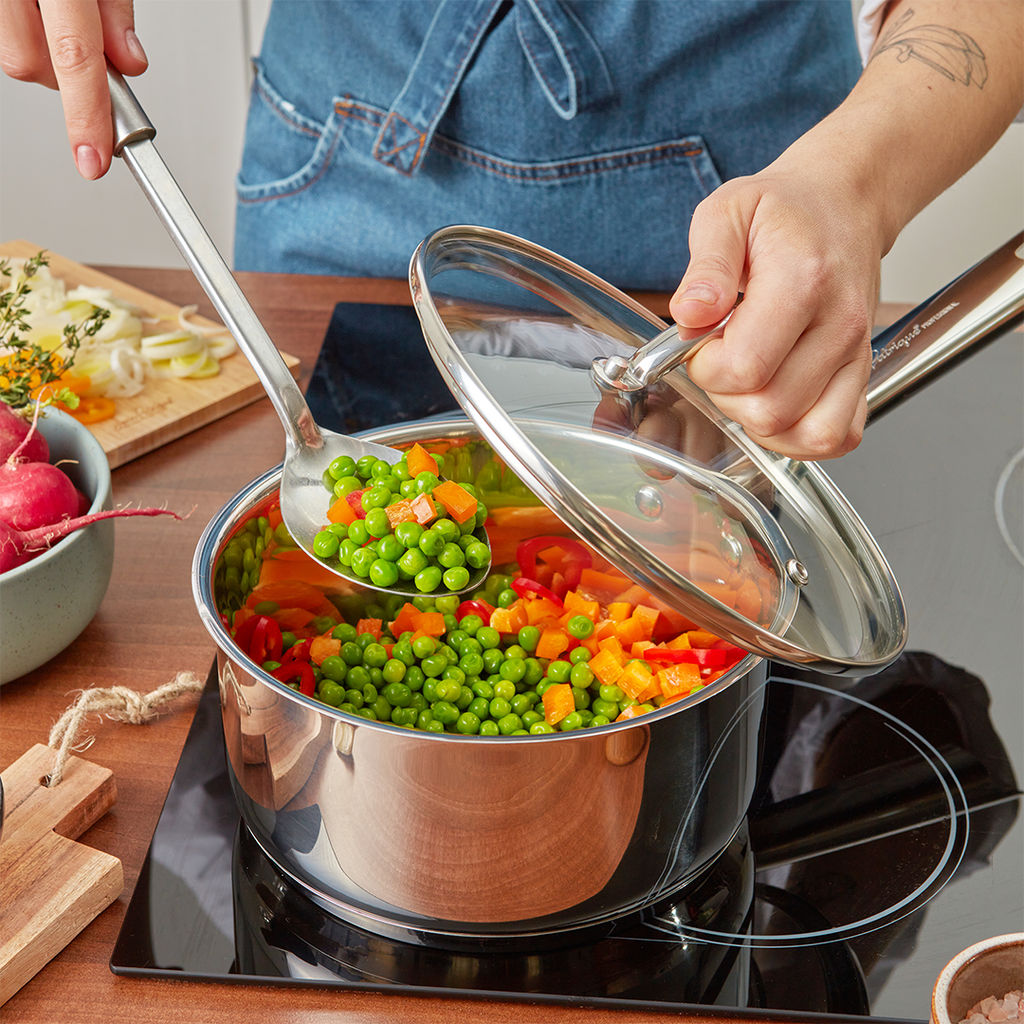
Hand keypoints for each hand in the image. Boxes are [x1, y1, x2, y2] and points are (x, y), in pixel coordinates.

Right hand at [0, 0, 146, 178]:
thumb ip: (114, 8)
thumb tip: (129, 64)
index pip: (74, 56)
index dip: (86, 116)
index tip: (94, 159)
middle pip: (31, 64)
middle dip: (67, 74)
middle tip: (92, 46)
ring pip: (12, 52)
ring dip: (43, 49)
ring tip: (58, 9)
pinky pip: (2, 32)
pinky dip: (25, 29)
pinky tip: (40, 7)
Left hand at [669, 155, 880, 459]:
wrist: (842, 204)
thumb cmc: (783, 212)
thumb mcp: (727, 213)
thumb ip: (706, 267)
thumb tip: (691, 314)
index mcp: (803, 282)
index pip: (744, 368)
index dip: (706, 368)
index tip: (701, 343)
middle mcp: (838, 326)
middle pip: (769, 410)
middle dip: (726, 396)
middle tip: (721, 358)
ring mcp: (855, 355)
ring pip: (802, 434)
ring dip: (758, 420)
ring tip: (747, 379)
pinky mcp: (862, 376)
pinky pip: (835, 437)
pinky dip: (797, 438)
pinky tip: (775, 403)